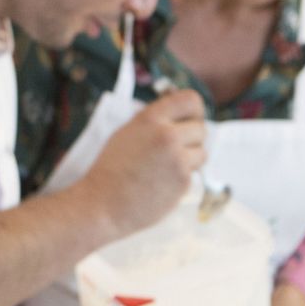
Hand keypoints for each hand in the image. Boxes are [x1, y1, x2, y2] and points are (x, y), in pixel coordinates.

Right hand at [78, 89, 206, 236]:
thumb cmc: (110, 171)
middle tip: (174, 149)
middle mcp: (166, 135)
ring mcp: (177, 159)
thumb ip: (152, 122)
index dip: (194, 111)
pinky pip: (193, 174)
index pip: (190, 100)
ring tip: (166, 167)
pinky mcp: (183, 181)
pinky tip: (161, 182)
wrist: (102, 205)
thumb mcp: (125, 134)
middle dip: (191, 138)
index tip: (188, 120)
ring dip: (190, 159)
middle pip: (201, 128)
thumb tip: (178, 116)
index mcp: (149, 119)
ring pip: (202, 152)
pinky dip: (181, 178)